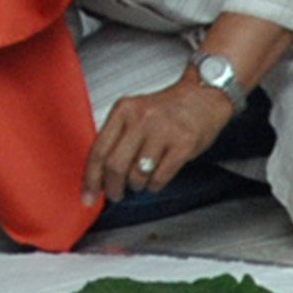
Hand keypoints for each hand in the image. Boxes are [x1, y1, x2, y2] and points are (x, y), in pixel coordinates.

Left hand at [85, 78, 239, 206]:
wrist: (204, 98)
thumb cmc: (168, 110)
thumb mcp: (136, 114)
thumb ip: (117, 139)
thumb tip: (99, 175)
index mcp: (124, 110)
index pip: (98, 150)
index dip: (91, 178)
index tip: (88, 195)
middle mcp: (141, 118)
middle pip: (115, 166)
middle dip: (113, 188)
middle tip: (116, 194)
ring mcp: (163, 131)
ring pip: (137, 175)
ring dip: (137, 185)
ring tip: (141, 181)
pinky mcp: (182, 145)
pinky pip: (159, 178)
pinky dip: (154, 185)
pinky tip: (156, 179)